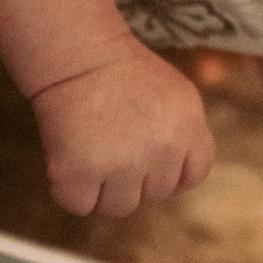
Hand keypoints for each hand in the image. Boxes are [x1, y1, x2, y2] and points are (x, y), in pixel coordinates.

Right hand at [29, 38, 214, 216]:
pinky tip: (69, 159)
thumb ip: (184, 135)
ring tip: (91, 152)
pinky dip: (70, 190)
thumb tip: (176, 177)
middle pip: (154, 194)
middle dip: (134, 177)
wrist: (79, 54)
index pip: (193, 175)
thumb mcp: (176, 95)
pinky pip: (80, 205)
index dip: (170, 172)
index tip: (150, 160)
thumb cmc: (122, 71)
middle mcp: (162, 150)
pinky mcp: (82, 172)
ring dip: (103, 189)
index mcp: (189, 128)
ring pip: (119, 207)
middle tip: (112, 144)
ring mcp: (122, 163)